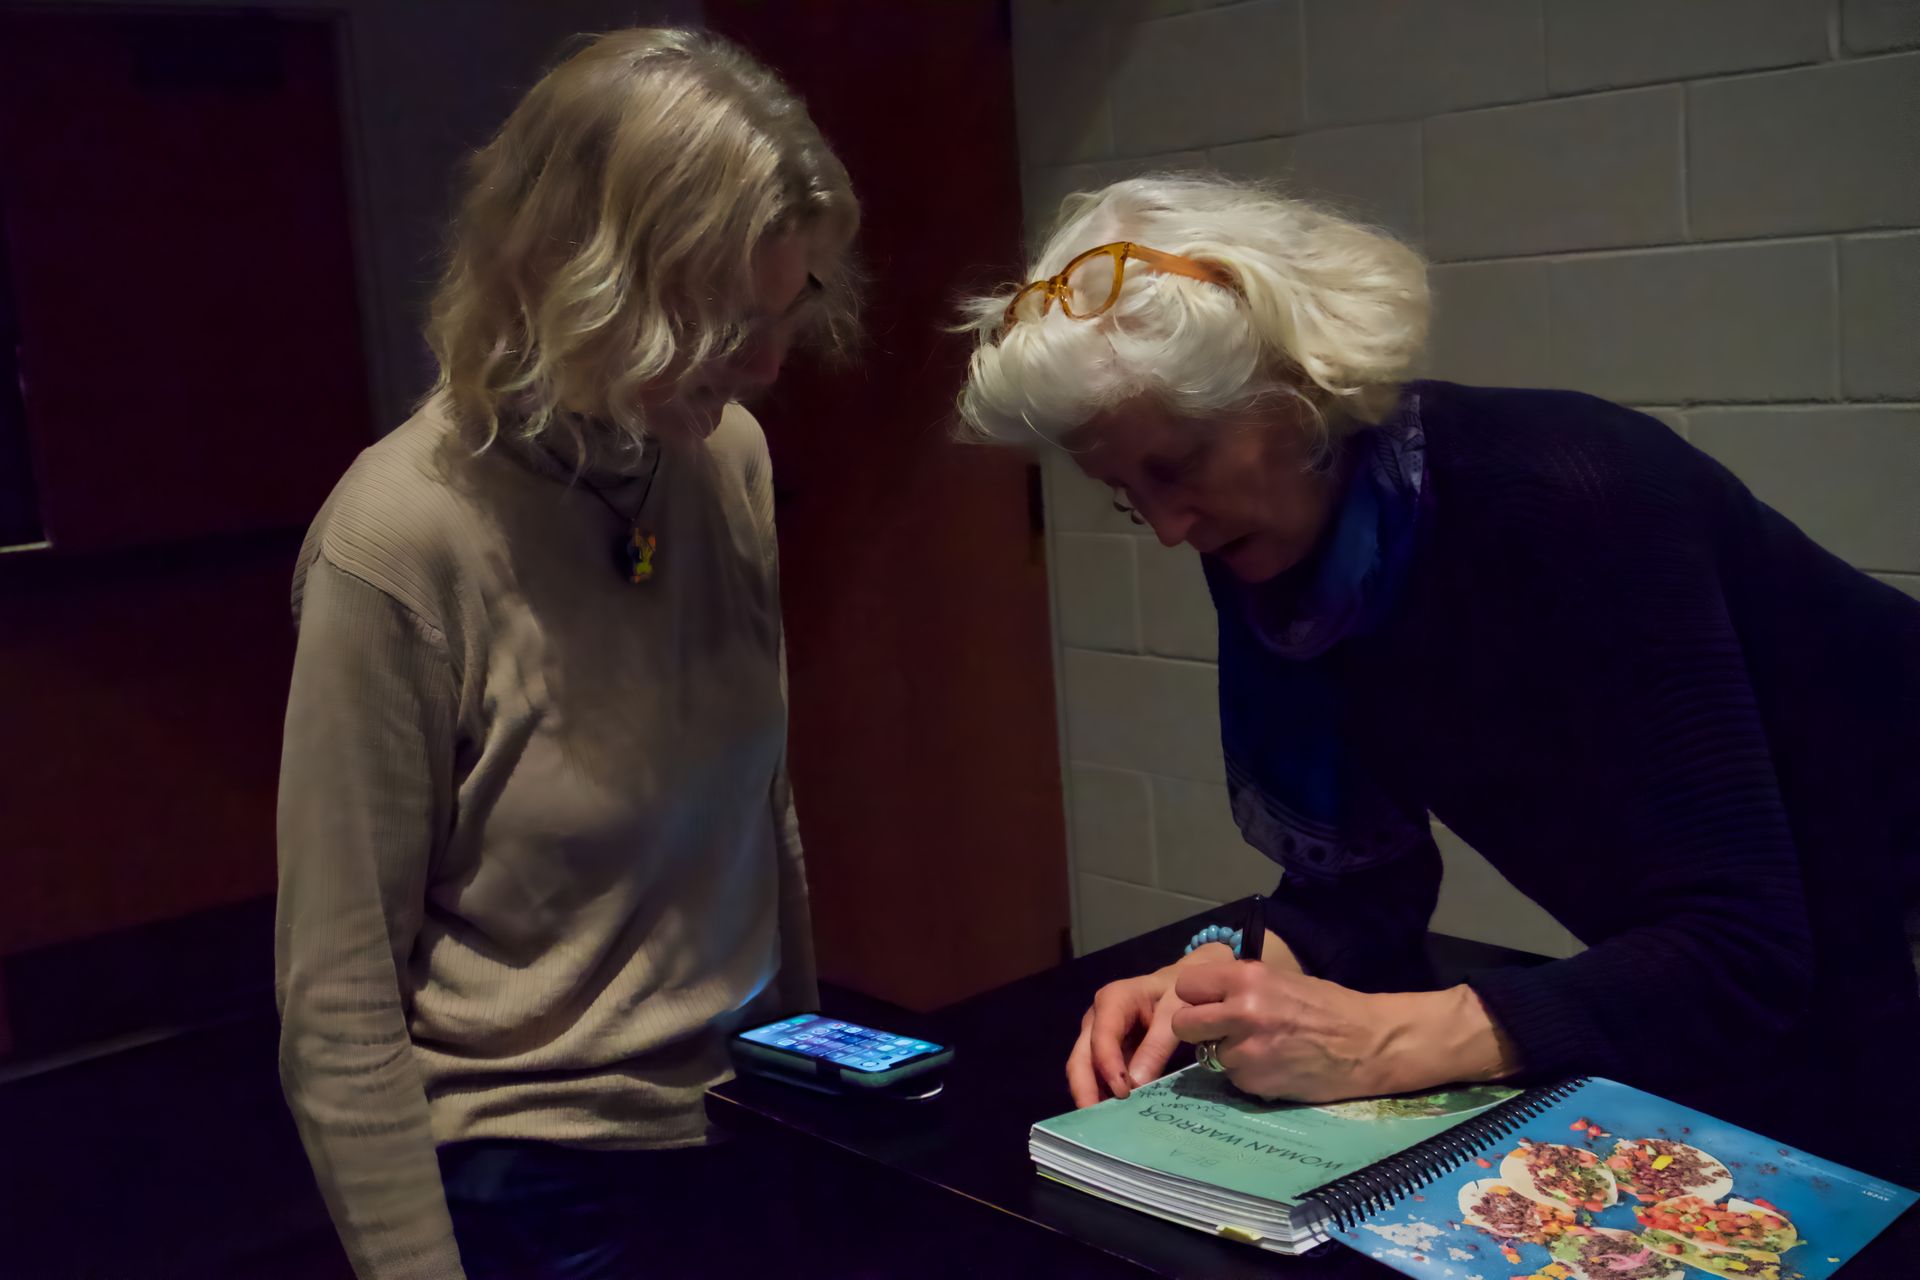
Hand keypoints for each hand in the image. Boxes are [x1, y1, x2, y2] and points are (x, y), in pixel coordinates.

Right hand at [1065, 942, 1233, 1107]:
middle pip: (1080, 1058)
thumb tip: (1137, 1084)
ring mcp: (1098, 1036)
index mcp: (1113, 1000)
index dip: (1108, 1067)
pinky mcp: (1106, 1052)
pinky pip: (1098, 1076)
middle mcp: (1097, 1019)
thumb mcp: (1176, 1012)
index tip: (1123, 1094)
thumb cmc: (1180, 993)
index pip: (1102, 1038)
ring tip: (1105, 1125)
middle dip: (1085, 1090)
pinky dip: (1103, 1095)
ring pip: (1084, 1070)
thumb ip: (1157, 1045)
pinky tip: (1114, 1116)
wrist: (1183, 984)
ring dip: (1092, 1096)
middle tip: (1097, 1123)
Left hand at [1169, 963, 1517, 1102]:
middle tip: (1219, 1032)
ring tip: (1264, 1048)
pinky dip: (1249, 1075)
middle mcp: (1240, 1011)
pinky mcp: (1255, 1081)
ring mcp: (1246, 1050)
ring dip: (1228, 1054)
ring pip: (1209, 1055)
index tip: (1208, 1004)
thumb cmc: (1328, 1007)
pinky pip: (1234, 1078)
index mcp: (1246, 978)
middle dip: (1197, 1030)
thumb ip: (1239, 988)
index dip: (1196, 997)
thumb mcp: (1280, 981)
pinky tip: (1276, 1066)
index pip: (1187, 986)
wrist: (1369, 1044)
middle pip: (1184, 1024)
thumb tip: (1203, 996)